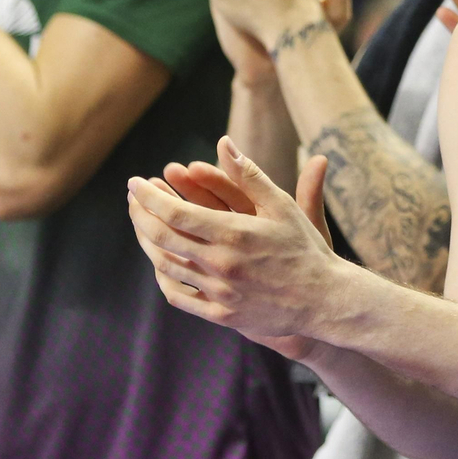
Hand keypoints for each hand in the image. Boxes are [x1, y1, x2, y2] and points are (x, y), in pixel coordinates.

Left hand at [127, 137, 336, 357]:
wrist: (325, 300)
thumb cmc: (306, 247)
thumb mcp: (282, 206)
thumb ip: (249, 176)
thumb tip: (224, 143)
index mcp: (234, 233)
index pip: (175, 213)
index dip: (149, 196)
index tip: (136, 183)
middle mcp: (222, 264)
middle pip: (163, 238)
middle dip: (140, 214)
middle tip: (132, 198)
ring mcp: (220, 292)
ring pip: (166, 266)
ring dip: (146, 242)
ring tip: (141, 224)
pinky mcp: (222, 314)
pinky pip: (179, 296)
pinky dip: (163, 276)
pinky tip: (160, 262)